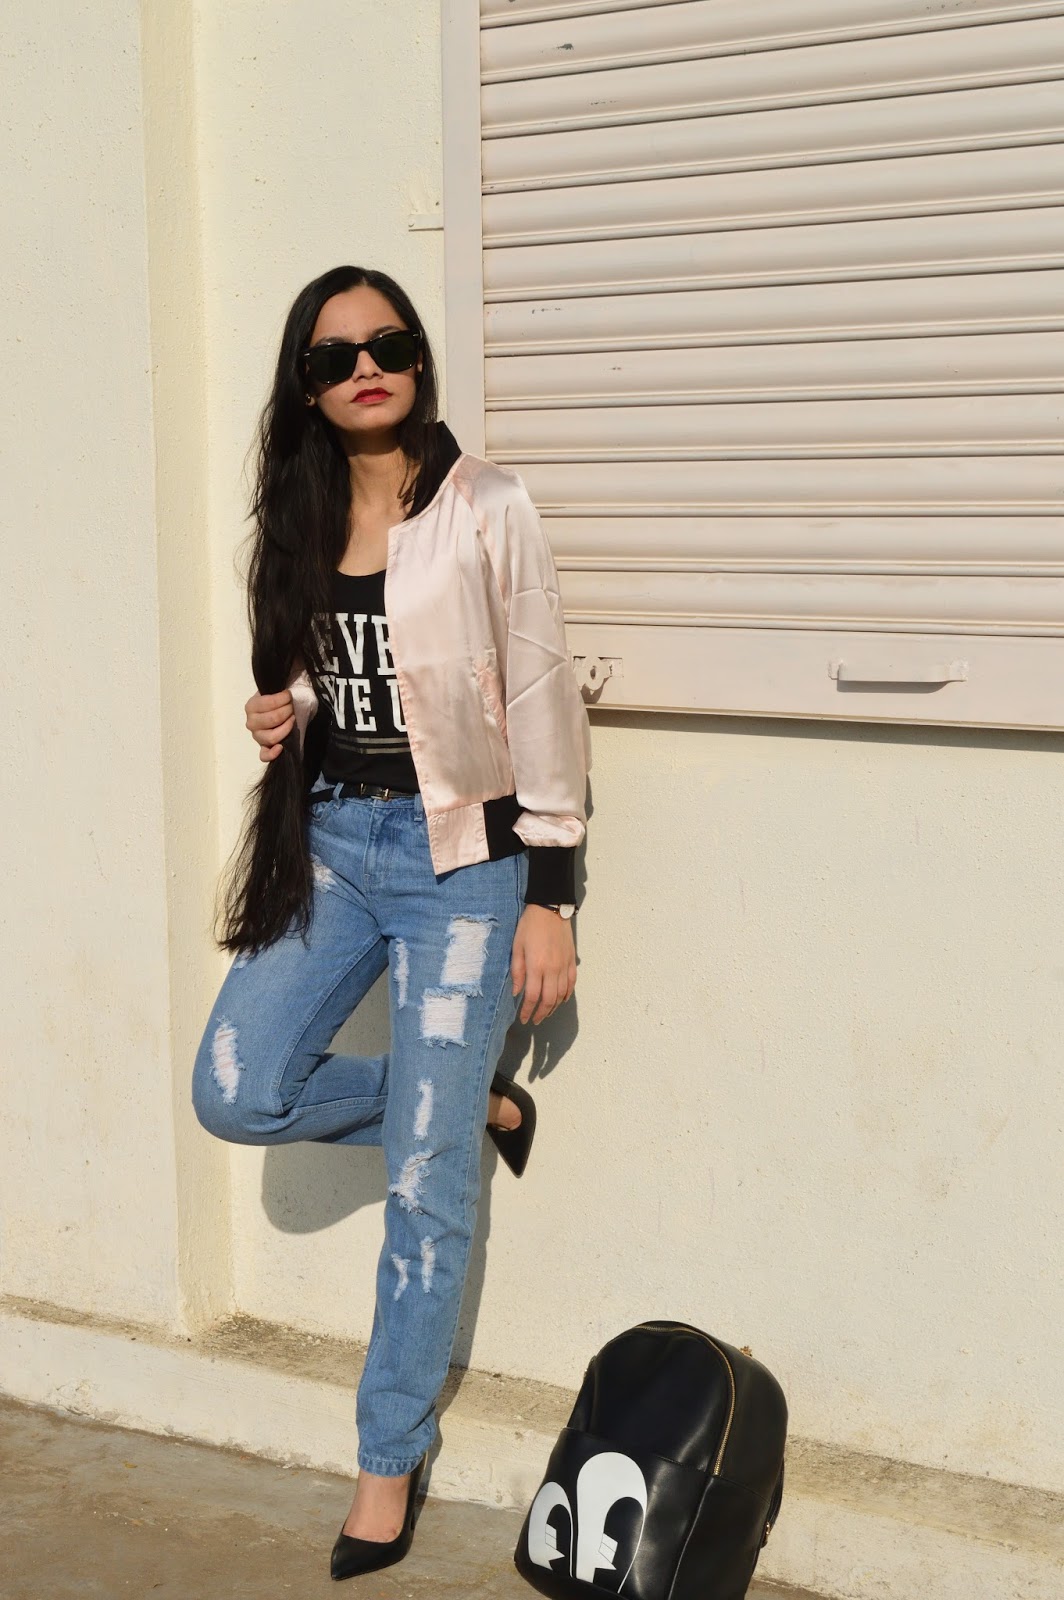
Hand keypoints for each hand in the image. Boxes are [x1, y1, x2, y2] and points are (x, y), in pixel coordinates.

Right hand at [245, 689, 294, 760]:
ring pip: (270, 737)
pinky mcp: (264, 748)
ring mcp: (257, 736)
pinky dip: (272, 753)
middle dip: (286, 712)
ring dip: (285, 728)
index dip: (283, 699)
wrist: (285, 710)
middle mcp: (251, 722)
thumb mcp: (279, 690)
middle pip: (270, 720)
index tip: (289, 696)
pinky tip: (280, 747)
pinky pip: (264, 755)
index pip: (267, 703)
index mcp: (251, 706)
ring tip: (291, 721)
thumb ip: (280, 688)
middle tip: (291, 708)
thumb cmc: (281, 700)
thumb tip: (286, 687)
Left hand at [511, 905, 576, 1024]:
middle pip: (549, 1000)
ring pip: (562, 994)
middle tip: (534, 1020)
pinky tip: (561, 1000)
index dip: (527, 1010)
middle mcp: (553, 969)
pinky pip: (571, 983)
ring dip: (553, 1007)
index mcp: (537, 966)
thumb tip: (516, 992)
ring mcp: (564, 966)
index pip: (533, 996)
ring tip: (545, 1012)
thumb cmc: (529, 926)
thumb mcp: (517, 947)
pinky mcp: (571, 961)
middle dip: (541, 1013)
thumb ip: (517, 971)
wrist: (550, 909)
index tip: (523, 1018)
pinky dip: (566, 995)